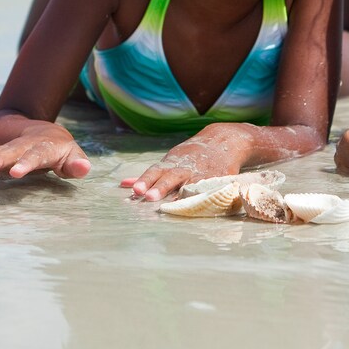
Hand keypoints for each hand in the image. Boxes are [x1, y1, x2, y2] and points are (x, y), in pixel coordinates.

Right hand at [0, 123, 90, 178]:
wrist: (44, 133)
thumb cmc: (60, 151)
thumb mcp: (72, 156)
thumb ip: (76, 164)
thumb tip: (84, 168)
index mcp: (43, 147)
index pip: (35, 156)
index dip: (26, 163)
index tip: (15, 173)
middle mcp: (21, 145)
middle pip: (8, 152)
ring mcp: (6, 149)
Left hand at [121, 128, 244, 200]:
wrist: (224, 141)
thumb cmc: (191, 155)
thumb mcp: (170, 161)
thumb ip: (149, 175)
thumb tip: (123, 184)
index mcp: (171, 164)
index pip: (154, 171)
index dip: (145, 181)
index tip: (135, 190)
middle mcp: (184, 168)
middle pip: (170, 177)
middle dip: (159, 187)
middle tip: (148, 197)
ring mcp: (201, 174)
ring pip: (189, 185)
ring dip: (180, 196)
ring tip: (171, 206)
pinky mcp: (217, 179)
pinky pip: (208, 189)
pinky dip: (203, 196)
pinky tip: (198, 205)